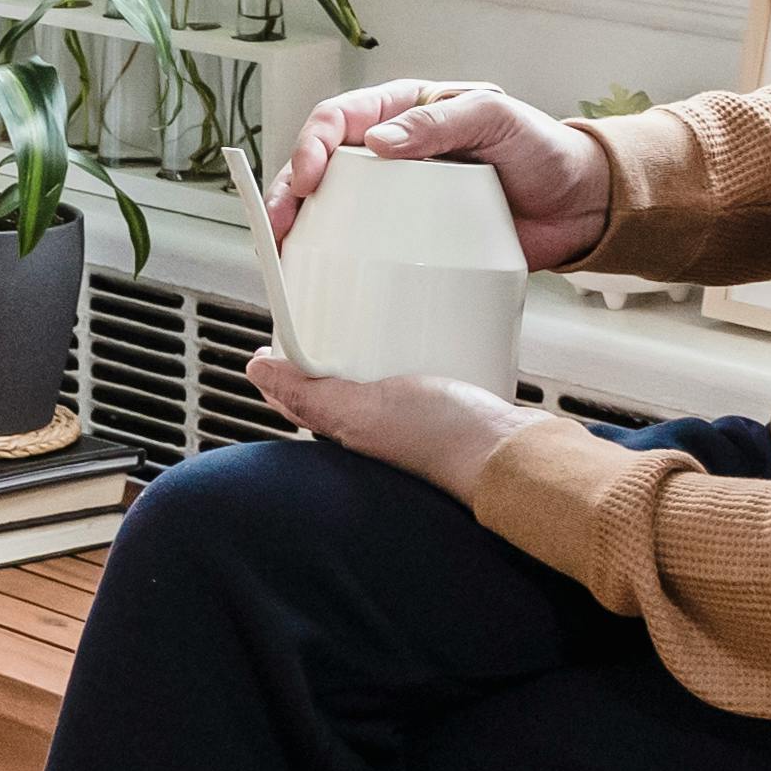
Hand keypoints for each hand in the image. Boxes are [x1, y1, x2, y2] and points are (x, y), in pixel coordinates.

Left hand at [244, 348, 529, 493]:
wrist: (511, 452)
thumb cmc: (443, 439)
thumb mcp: (361, 410)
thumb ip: (309, 396)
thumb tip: (258, 372)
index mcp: (345, 430)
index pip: (297, 397)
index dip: (280, 364)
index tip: (274, 334)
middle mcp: (373, 427)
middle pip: (332, 386)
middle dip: (319, 354)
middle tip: (317, 317)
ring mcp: (408, 418)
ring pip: (373, 380)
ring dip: (363, 351)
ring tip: (363, 320)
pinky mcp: (441, 405)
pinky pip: (413, 375)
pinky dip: (405, 354)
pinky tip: (417, 336)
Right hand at [269, 77, 614, 268]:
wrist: (583, 207)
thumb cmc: (546, 152)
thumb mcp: (498, 119)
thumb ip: (442, 121)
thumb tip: (379, 138)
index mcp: (405, 110)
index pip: (339, 118)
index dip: (312, 143)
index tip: (307, 176)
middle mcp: (391, 153)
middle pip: (320, 166)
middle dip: (287, 193)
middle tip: (279, 225)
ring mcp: (397, 198)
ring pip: (330, 208)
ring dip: (299, 229)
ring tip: (284, 256)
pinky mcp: (408, 239)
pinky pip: (362, 247)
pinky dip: (334, 262)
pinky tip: (319, 280)